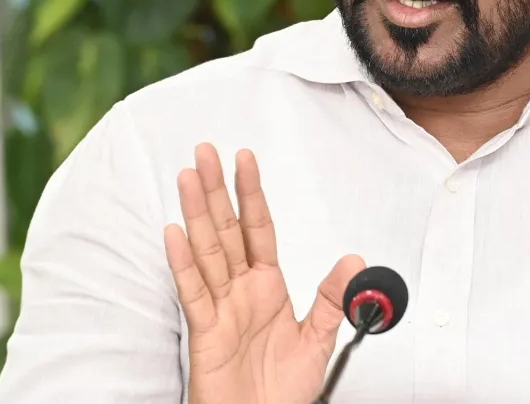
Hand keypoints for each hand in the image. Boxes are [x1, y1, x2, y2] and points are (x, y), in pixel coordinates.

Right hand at [165, 144, 364, 403]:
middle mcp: (241, 292)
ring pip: (207, 252)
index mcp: (267, 288)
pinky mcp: (206, 334)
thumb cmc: (282, 393)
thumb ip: (333, 300)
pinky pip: (194, 293)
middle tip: (204, 150)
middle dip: (216, 189)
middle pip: (226, 231)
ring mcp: (221, 310)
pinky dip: (183, 263)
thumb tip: (355, 261)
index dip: (251, 193)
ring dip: (197, 213)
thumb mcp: (319, 341)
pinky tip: (174, 233)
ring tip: (187, 177)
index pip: (258, 229)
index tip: (244, 159)